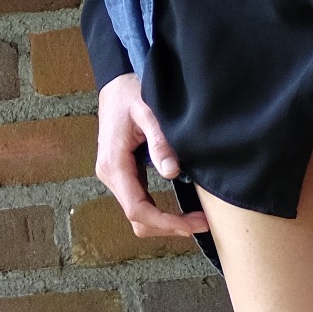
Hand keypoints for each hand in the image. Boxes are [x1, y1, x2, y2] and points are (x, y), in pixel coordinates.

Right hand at [95, 74, 208, 240]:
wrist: (115, 85)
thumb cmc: (130, 93)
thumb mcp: (147, 111)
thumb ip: (160, 141)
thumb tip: (172, 172)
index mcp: (114, 164)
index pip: (137, 209)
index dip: (166, 222)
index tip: (193, 224)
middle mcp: (110, 175)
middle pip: (137, 219)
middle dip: (168, 226)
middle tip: (201, 223)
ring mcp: (115, 177)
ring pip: (137, 215)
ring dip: (164, 222)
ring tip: (195, 220)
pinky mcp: (123, 174)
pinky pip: (139, 202)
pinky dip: (159, 212)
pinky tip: (180, 210)